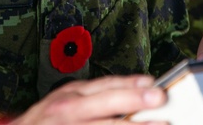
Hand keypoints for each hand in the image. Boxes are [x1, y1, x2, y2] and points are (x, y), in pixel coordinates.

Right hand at [0, 75, 166, 124]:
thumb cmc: (42, 124)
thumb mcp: (61, 104)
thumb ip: (90, 99)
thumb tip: (130, 94)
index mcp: (69, 95)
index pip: (103, 85)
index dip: (129, 83)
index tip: (151, 82)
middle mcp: (68, 110)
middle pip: (105, 101)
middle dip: (133, 99)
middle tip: (159, 97)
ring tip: (160, 124)